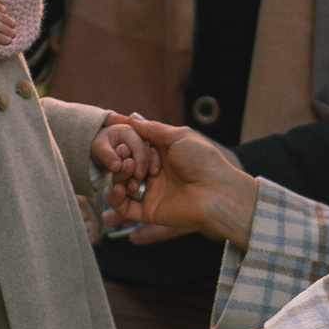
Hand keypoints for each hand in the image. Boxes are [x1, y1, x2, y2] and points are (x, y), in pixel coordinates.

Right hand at [113, 115, 258, 249]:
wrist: (216, 192)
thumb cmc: (203, 161)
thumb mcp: (179, 136)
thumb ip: (153, 129)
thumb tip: (132, 117)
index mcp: (162, 154)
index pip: (134, 146)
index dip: (124, 141)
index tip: (111, 133)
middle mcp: (154, 173)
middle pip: (125, 164)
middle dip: (120, 159)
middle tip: (124, 156)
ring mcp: (150, 192)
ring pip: (120, 184)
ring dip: (118, 176)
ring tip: (126, 170)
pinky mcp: (148, 211)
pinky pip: (123, 207)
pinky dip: (115, 198)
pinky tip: (119, 189)